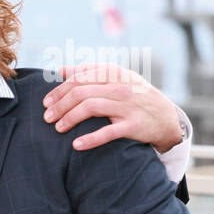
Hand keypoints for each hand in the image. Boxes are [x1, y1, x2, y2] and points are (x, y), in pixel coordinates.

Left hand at [43, 64, 182, 152]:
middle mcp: (120, 87)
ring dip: (69, 118)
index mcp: (114, 74)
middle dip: (60, 105)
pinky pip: (108, 132)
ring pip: (90, 107)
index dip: (59, 90)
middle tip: (47, 118)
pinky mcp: (133, 126)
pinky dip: (90, 139)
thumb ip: (90, 72)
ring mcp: (127, 106)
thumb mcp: (117, 79)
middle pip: (81, 92)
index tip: (46, 102)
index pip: (79, 78)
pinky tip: (76, 145)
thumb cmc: (134, 96)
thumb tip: (61, 69)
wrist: (166, 118)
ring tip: (58, 128)